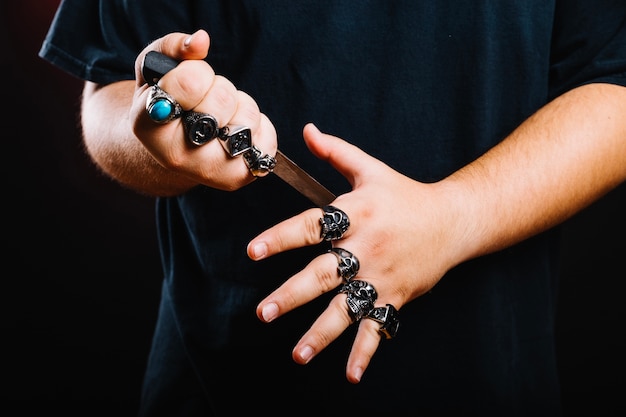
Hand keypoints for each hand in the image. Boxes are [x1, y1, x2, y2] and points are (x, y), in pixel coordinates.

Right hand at [130, 30, 277, 190]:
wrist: (173, 147)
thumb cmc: (167, 103)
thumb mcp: (155, 69)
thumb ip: (172, 47)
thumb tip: (200, 40)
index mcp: (148, 125)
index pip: (189, 82)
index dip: (195, 71)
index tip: (186, 80)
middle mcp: (177, 156)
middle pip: (223, 100)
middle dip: (218, 88)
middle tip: (203, 101)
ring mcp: (209, 171)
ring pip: (248, 118)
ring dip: (240, 107)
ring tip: (220, 116)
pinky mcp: (238, 178)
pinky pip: (267, 140)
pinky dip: (259, 126)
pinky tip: (236, 130)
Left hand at [247, 123, 460, 382]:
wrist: (453, 220)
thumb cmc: (405, 194)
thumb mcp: (371, 169)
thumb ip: (336, 152)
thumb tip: (305, 130)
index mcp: (356, 214)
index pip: (311, 226)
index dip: (281, 237)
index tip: (252, 251)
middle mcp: (366, 248)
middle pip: (323, 275)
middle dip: (292, 295)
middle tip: (263, 312)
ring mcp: (381, 276)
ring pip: (347, 308)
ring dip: (321, 333)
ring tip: (298, 354)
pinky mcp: (395, 296)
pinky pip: (379, 327)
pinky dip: (365, 353)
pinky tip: (351, 375)